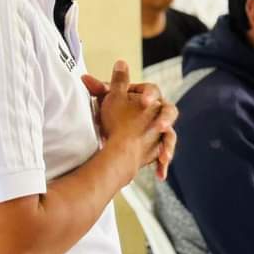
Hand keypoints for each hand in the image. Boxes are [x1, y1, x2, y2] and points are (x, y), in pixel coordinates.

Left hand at [83, 61, 178, 179]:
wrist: (120, 133)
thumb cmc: (115, 112)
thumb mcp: (107, 99)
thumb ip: (98, 89)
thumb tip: (84, 77)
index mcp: (148, 95)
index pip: (153, 90)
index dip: (150, 96)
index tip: (144, 102)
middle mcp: (159, 111)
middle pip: (169, 111)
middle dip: (165, 119)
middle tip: (159, 126)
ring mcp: (162, 130)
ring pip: (170, 135)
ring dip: (168, 145)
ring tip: (164, 157)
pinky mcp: (160, 145)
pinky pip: (165, 154)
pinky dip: (162, 164)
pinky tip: (160, 175)